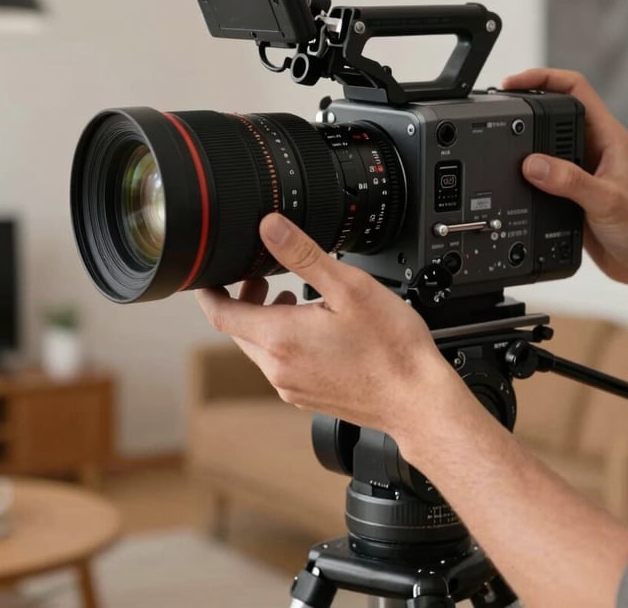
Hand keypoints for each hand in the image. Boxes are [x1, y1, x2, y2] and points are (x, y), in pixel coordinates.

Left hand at [196, 213, 462, 436]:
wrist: (417, 400)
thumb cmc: (391, 348)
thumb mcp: (348, 287)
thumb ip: (303, 255)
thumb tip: (269, 227)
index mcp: (280, 339)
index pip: (221, 314)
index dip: (210, 291)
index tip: (211, 275)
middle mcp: (279, 369)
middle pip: (239, 330)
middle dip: (244, 300)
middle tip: (264, 276)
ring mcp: (292, 387)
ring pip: (260, 348)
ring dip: (266, 320)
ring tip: (291, 298)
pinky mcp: (307, 397)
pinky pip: (281, 365)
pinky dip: (284, 342)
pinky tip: (313, 329)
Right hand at [502, 68, 627, 287]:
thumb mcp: (605, 201)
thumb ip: (569, 182)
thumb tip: (532, 164)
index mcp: (608, 138)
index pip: (575, 90)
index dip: (543, 78)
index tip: (514, 84)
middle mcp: (593, 149)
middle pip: (554, 112)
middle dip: (525, 105)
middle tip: (498, 107)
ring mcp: (580, 170)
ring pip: (544, 143)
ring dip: (522, 141)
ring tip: (497, 137)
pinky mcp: (569, 192)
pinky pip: (541, 172)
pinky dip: (522, 171)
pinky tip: (509, 176)